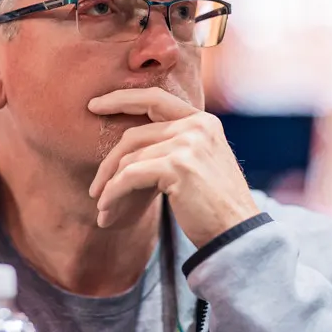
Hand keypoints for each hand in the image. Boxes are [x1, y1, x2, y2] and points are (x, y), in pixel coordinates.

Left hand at [88, 88, 258, 247]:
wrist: (237, 232)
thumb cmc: (215, 207)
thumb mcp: (200, 165)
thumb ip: (175, 147)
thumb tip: (130, 150)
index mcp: (203, 121)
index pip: (154, 99)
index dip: (121, 99)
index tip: (95, 105)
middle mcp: (197, 126)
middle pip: (134, 135)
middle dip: (108, 163)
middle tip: (94, 187)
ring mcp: (188, 144)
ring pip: (129, 159)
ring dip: (110, 185)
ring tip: (102, 206)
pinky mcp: (177, 166)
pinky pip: (130, 176)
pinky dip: (114, 193)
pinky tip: (106, 208)